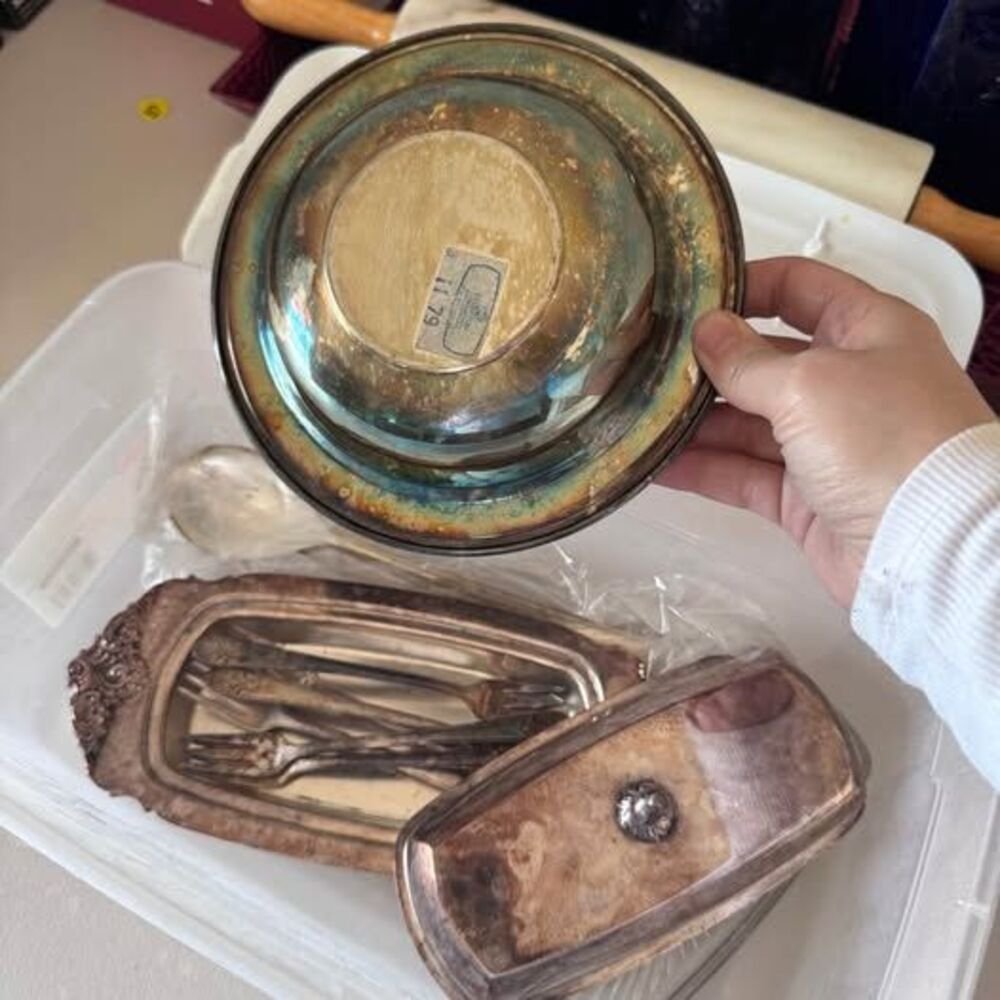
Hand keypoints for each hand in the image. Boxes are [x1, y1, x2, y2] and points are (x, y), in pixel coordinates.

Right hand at [657, 257, 993, 607]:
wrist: (931, 549)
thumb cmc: (883, 439)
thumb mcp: (811, 384)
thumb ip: (746, 360)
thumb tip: (703, 331)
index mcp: (867, 330)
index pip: (798, 288)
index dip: (743, 286)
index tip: (683, 296)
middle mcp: (846, 380)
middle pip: (762, 359)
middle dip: (703, 363)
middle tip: (639, 363)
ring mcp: (824, 442)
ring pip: (746, 421)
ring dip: (693, 420)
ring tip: (633, 414)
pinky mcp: (803, 495)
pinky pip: (743, 472)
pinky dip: (703, 468)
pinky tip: (652, 464)